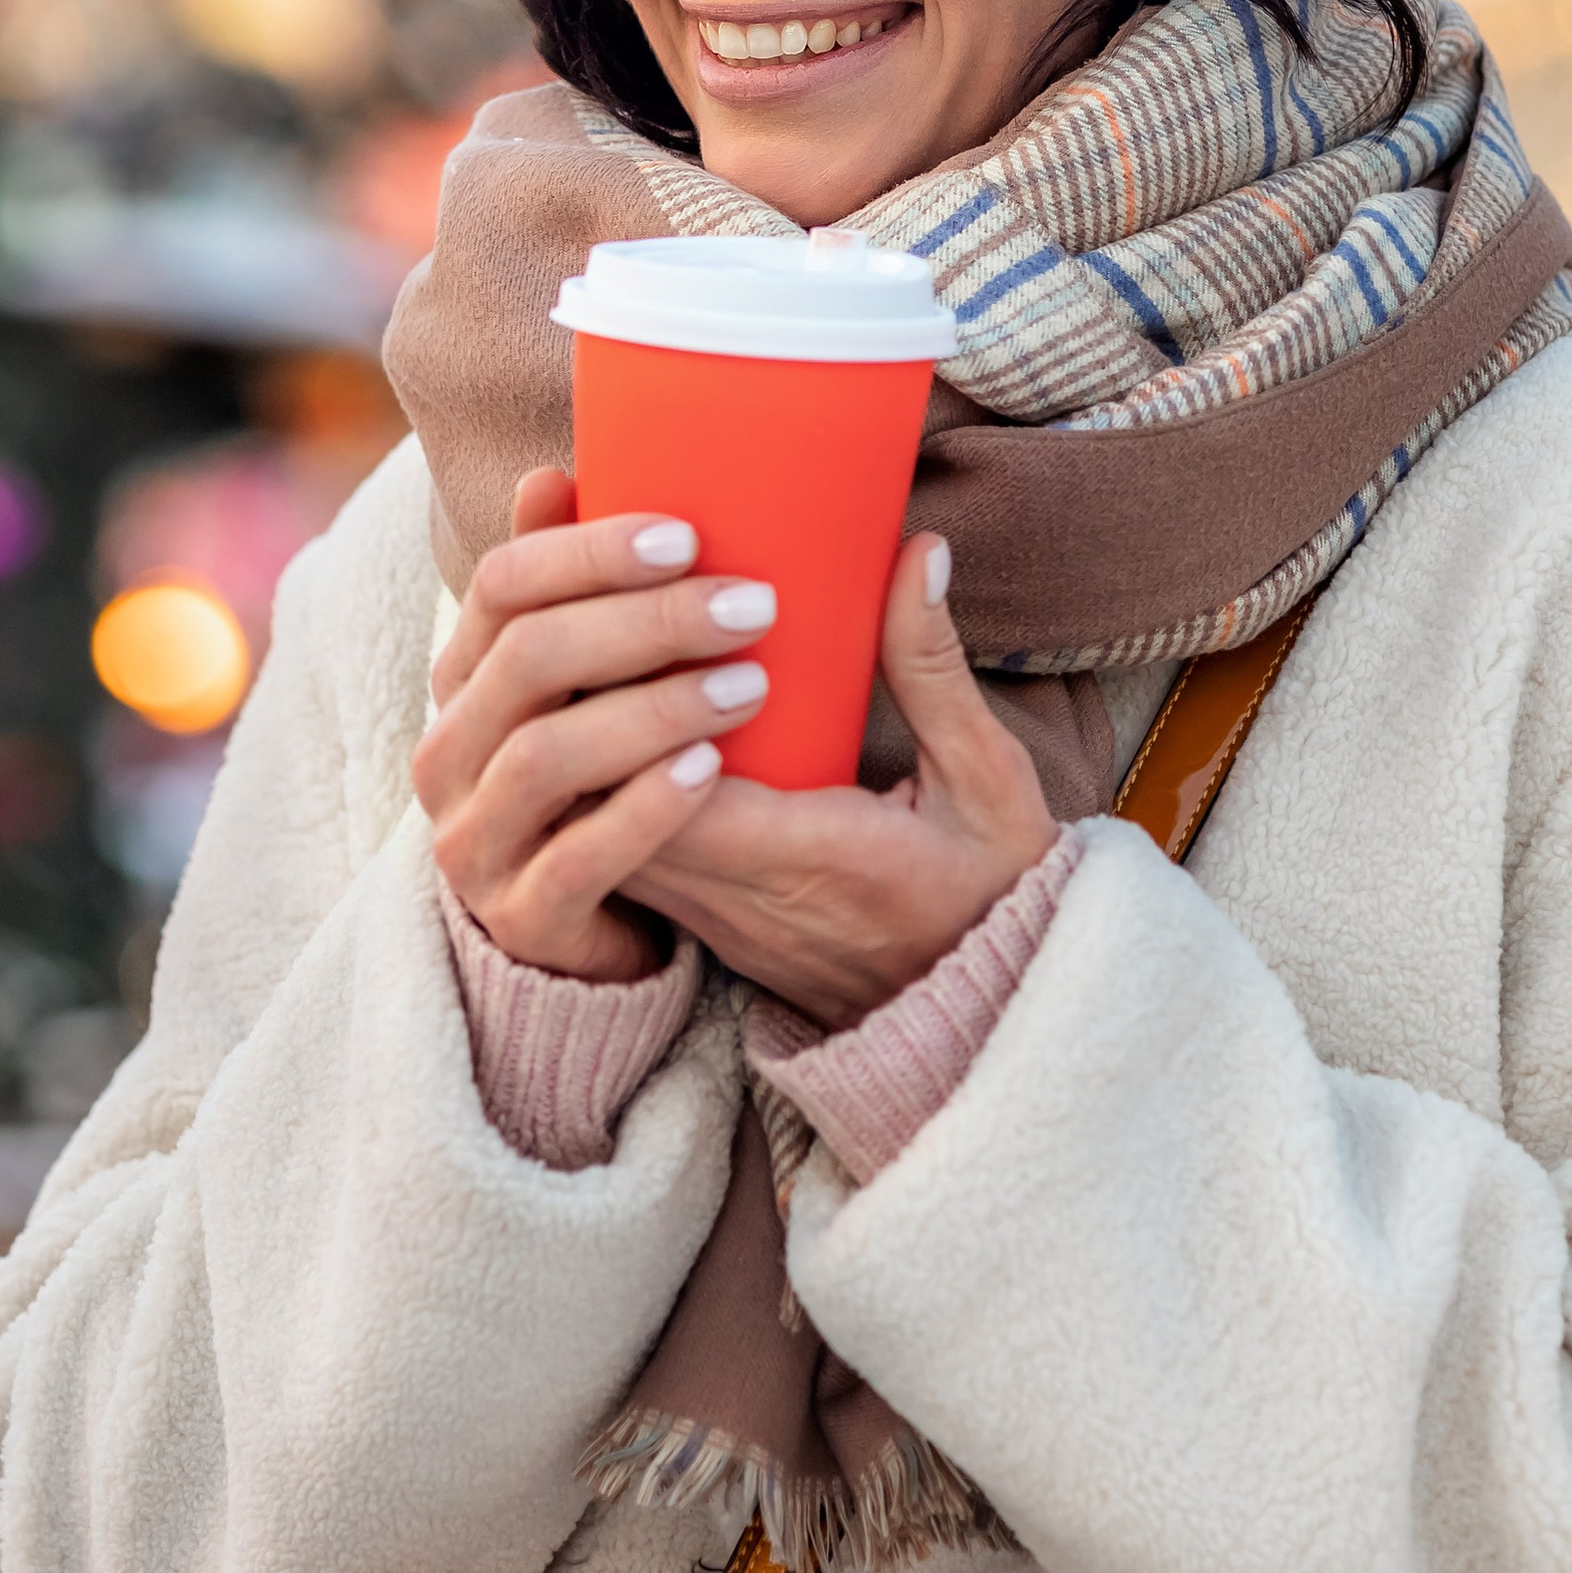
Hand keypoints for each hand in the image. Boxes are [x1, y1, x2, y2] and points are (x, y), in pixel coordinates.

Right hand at [415, 469, 779, 981]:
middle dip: (647, 622)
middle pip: (530, 658)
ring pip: (549, 754)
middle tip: (754, 604)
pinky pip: (580, 858)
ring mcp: (476, 841)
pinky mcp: (521, 917)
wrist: (600, 928)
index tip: (688, 534)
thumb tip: (551, 474)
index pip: (502, 585)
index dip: (588, 550)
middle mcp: (449, 753)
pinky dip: (647, 806)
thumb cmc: (608, 774)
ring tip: (750, 684)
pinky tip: (713, 770)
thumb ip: (572, 587)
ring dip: (655, 709)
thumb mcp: (586, 679)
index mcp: (465, 678)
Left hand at [619, 534, 1056, 1028]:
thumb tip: (913, 553)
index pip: (680, 794)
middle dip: (587, 717)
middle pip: (615, 812)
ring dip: (587, 757)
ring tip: (579, 658)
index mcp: (812, 859)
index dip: (638, 715)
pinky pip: (632, 861)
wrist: (987, 1019)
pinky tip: (604, 727)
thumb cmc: (993, 892)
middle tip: (582, 618)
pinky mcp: (708, 929)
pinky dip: (607, 797)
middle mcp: (741, 901)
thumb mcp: (987, 778)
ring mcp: (716, 923)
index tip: (635, 626)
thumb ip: (934, 669)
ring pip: (607, 840)